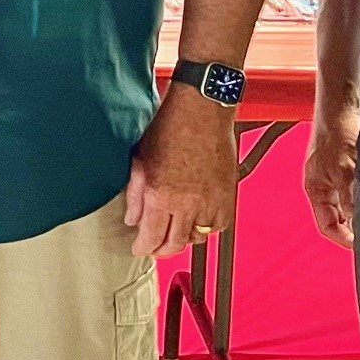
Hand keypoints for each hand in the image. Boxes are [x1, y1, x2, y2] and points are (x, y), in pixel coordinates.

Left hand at [125, 86, 238, 258]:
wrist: (202, 110)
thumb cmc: (170, 126)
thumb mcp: (140, 160)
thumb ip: (135, 194)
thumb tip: (132, 218)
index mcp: (162, 195)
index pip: (152, 238)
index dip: (143, 248)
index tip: (139, 248)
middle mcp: (188, 203)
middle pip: (175, 244)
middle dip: (162, 249)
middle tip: (155, 246)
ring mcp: (210, 202)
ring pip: (197, 237)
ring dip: (184, 238)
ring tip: (175, 231)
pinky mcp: (227, 196)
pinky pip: (218, 226)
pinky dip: (207, 227)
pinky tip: (197, 219)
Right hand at [304, 110, 359, 248]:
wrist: (344, 101)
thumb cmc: (336, 130)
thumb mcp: (345, 171)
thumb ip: (351, 200)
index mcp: (315, 189)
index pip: (327, 226)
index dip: (344, 238)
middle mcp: (326, 184)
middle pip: (341, 216)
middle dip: (357, 223)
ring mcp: (339, 174)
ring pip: (354, 202)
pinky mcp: (353, 164)